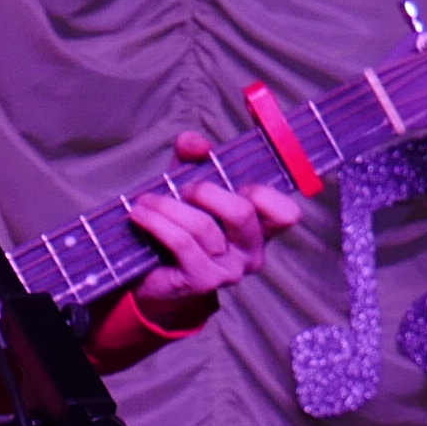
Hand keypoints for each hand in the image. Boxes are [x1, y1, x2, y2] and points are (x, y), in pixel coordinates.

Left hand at [125, 128, 300, 321]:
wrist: (150, 275)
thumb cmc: (177, 224)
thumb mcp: (186, 183)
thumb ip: (193, 157)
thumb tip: (197, 143)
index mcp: (260, 229)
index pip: (286, 214)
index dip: (264, 193)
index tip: (234, 184)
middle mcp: (252, 252)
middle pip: (242, 213)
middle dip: (206, 192)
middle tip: (183, 190)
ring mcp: (229, 271)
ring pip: (203, 227)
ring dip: (168, 207)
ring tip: (146, 202)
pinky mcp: (202, 282)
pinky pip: (182, 243)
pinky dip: (157, 223)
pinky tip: (140, 215)